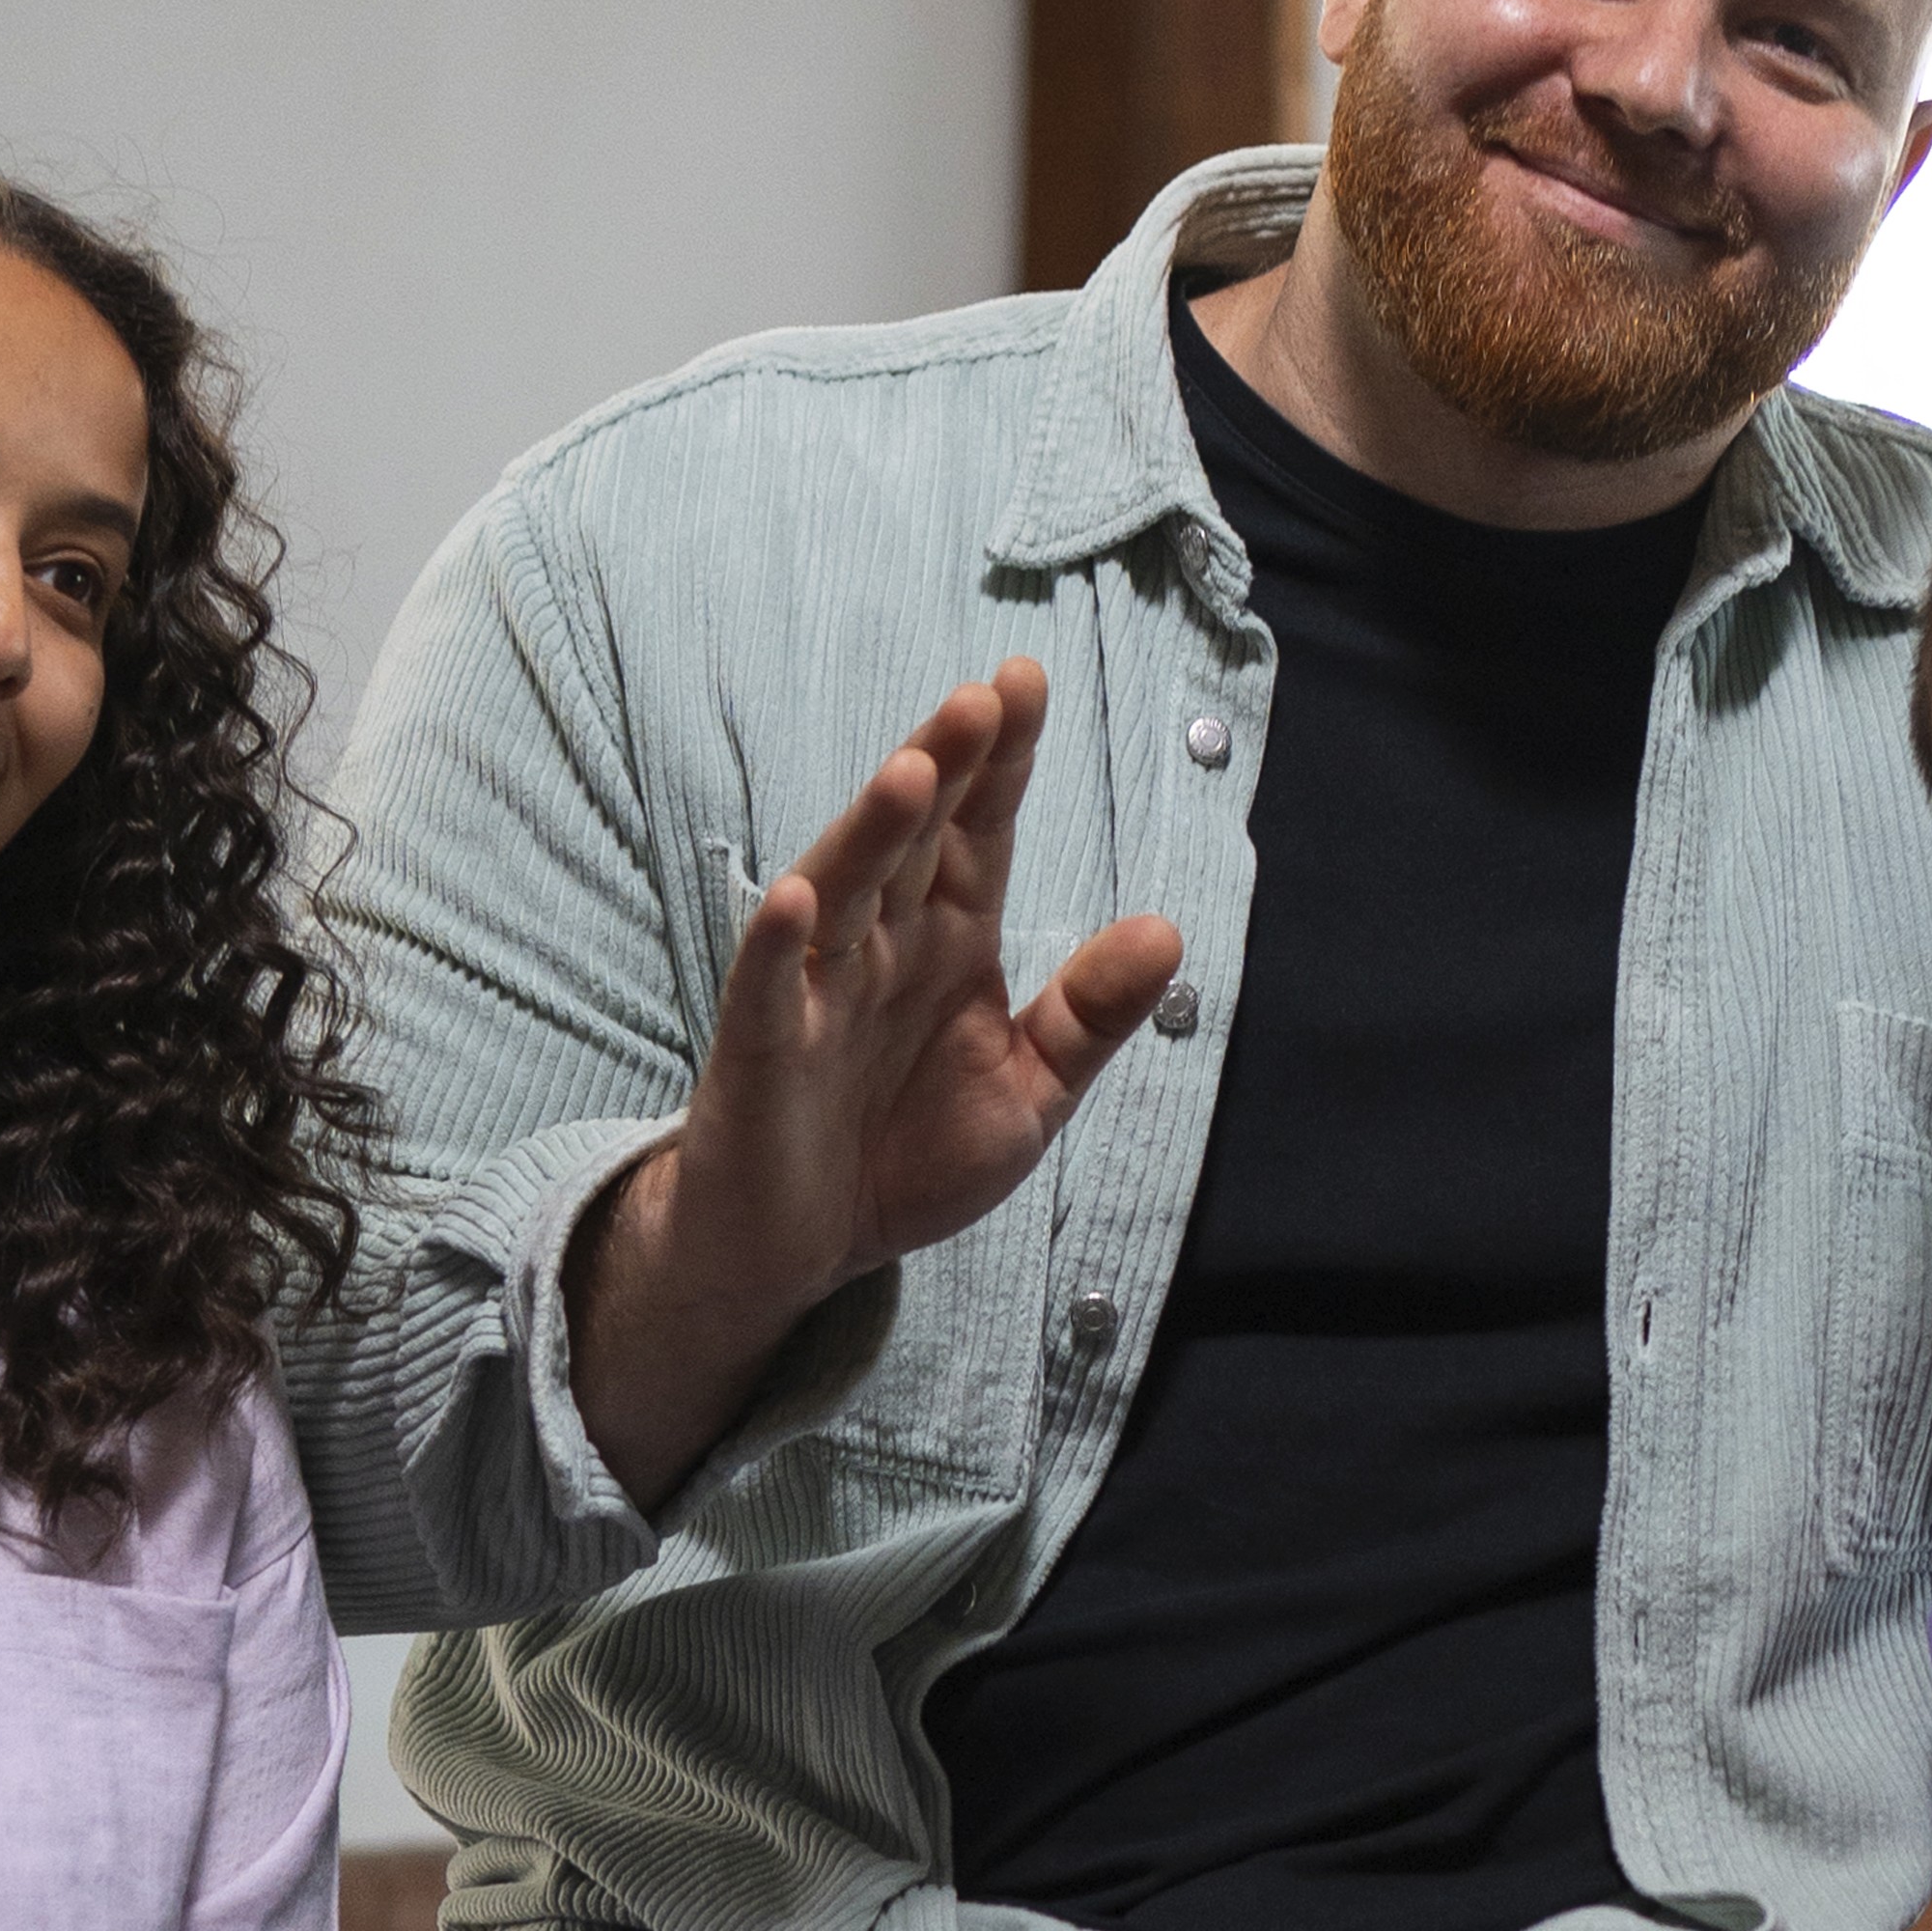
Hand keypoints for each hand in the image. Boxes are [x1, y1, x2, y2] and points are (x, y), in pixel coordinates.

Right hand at [571, 660, 1183, 1508]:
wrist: (804, 1250)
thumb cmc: (905, 1156)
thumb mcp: (1029, 1093)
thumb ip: (1090, 1017)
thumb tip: (1168, 930)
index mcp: (949, 941)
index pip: (979, 832)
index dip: (1002, 762)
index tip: (1027, 680)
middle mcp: (882, 945)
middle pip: (915, 838)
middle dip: (946, 765)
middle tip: (986, 695)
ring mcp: (817, 989)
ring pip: (845, 889)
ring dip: (873, 830)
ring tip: (912, 769)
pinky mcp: (762, 1049)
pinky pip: (771, 989)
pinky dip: (781, 945)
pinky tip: (798, 901)